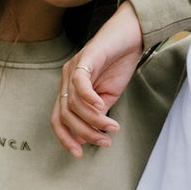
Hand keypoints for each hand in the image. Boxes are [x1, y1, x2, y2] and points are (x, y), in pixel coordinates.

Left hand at [51, 0, 143, 156]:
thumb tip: (85, 138)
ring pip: (74, 102)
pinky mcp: (85, 57)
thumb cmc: (119, 64)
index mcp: (69, 90)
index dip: (65, 138)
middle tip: (104, 142)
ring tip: (112, 127)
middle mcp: (66, 79)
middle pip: (65, 114)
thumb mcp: (107, 97)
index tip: (79, 154)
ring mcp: (73, 67)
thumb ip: (95, 115)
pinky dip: (88, 98)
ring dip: (94, 120)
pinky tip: (102, 107)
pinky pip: (79, 82)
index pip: (58, 119)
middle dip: (84, 133)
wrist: (132, 35)